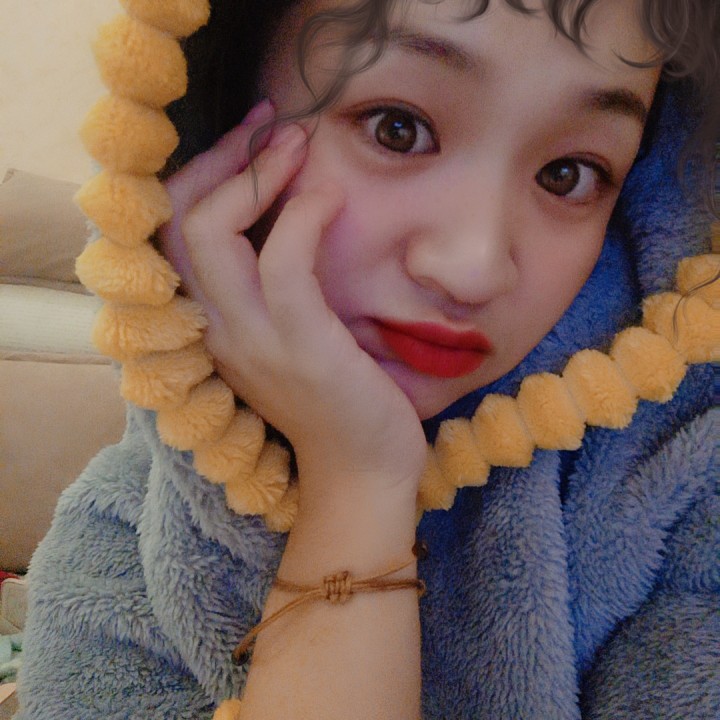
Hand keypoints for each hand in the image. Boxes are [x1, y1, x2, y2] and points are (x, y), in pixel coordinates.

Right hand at [157, 102, 426, 497]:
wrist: (362, 473)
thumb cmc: (338, 401)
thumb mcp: (293, 338)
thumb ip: (277, 289)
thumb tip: (290, 218)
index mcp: (214, 327)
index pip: (175, 235)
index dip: (205, 177)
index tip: (251, 141)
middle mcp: (217, 330)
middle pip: (180, 222)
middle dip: (222, 160)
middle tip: (272, 127)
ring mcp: (253, 339)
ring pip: (212, 233)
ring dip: (256, 175)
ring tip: (297, 145)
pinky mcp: (299, 345)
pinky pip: (282, 262)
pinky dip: (301, 217)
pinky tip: (328, 197)